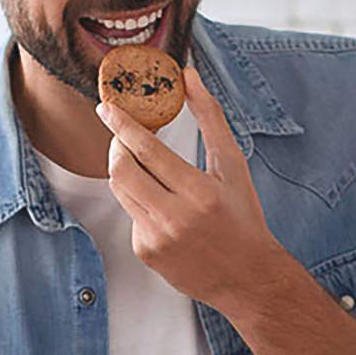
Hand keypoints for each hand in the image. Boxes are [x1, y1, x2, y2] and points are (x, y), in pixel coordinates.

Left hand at [98, 68, 286, 307]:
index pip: (147, 150)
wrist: (248, 277)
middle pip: (121, 170)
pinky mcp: (146, 252)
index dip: (122, 124)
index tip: (107, 107)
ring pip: (121, 190)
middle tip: (124, 136)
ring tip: (145, 166)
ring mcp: (157, 238)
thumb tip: (189, 77)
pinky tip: (163, 209)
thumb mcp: (233, 165)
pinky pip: (130, 215)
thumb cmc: (243, 218)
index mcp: (199, 193)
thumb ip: (210, 118)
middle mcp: (175, 217)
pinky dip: (140, 202)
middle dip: (117, 146)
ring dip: (126, 171)